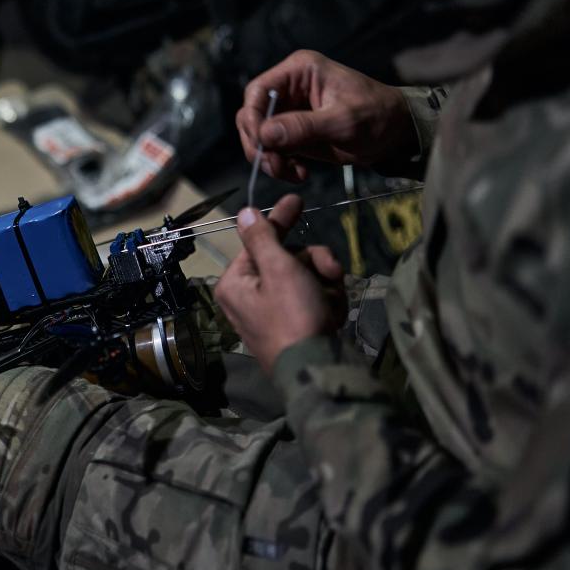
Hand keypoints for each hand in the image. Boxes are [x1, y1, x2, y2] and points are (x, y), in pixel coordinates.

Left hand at [214, 194, 345, 372]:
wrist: (318, 369)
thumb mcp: (278, 269)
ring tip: (331, 301)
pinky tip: (333, 314)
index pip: (259, 241)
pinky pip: (311, 298)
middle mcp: (249, 296)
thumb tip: (243, 213)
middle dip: (315, 264)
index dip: (281, 222)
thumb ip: (262, 238)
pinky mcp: (293, 325)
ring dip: (325, 284)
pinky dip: (326, 302)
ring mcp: (272, 312)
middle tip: (332, 270)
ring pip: (305, 277)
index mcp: (235, 282)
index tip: (297, 200)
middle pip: (287, 259)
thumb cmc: (293, 316)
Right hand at [236, 50, 415, 181]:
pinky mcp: (294, 131)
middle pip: (252, 116)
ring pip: (259, 136)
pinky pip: (272, 149)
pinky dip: (279, 164)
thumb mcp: (343, 121)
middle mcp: (289, 88)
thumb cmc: (378, 115)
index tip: (261, 144)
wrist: (397, 133)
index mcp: (299, 71)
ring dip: (268, 158)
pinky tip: (298, 172)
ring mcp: (290, 110)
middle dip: (259, 144)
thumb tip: (264, 134)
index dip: (252, 119)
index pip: (257, 92)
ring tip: (290, 173)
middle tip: (275, 166)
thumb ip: (303, 126)